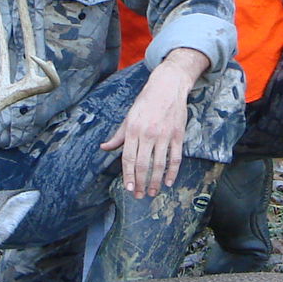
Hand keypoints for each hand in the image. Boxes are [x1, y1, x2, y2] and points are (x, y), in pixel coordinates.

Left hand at [101, 50, 204, 197]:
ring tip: (153, 192)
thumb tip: (104, 148)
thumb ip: (118, 135)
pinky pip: (175, 158)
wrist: (168, 86)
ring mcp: (165, 135)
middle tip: (139, 195)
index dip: (128, 176)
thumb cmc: (146, 101)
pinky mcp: (178, 135)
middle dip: (140, 183)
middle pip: (143, 165)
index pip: (128, 158)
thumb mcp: (128, 116)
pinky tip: (168, 182)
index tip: (129, 188)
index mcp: (133, 130)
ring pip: (159, 164)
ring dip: (155, 182)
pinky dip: (172, 172)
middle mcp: (148, 134)